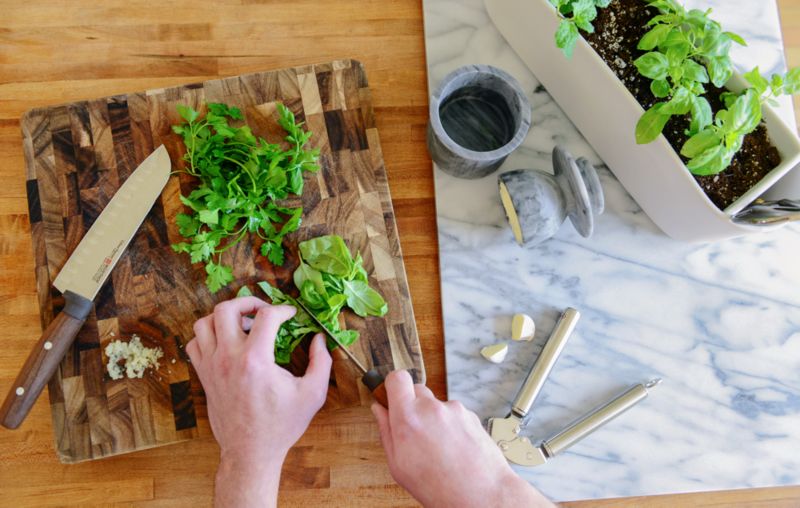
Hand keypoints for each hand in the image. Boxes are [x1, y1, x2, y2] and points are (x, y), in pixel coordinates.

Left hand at [186, 297, 331, 507]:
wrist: (250, 452)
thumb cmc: (281, 425)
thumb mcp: (313, 394)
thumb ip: (321, 362)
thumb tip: (320, 339)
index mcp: (256, 360)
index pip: (266, 316)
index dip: (283, 310)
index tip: (292, 316)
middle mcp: (228, 359)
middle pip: (227, 309)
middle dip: (248, 302)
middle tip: (263, 310)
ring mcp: (212, 367)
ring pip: (204, 323)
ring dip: (224, 316)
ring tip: (242, 323)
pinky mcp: (204, 376)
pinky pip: (194, 343)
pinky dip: (207, 335)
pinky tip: (226, 341)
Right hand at [371, 371, 553, 507]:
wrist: (481, 494)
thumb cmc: (440, 487)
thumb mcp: (399, 466)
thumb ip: (386, 432)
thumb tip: (379, 411)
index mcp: (409, 419)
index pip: (397, 378)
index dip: (392, 385)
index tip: (391, 396)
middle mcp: (432, 408)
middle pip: (416, 390)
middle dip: (412, 406)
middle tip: (414, 430)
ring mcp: (454, 410)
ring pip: (436, 405)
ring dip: (433, 419)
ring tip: (438, 448)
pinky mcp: (470, 415)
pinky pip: (453, 414)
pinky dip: (451, 426)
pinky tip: (453, 448)